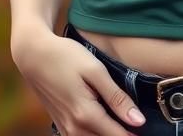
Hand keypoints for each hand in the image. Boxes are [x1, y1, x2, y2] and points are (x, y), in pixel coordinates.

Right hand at [13, 26, 145, 134]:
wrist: (33, 55)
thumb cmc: (66, 57)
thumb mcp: (95, 70)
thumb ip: (117, 97)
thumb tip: (138, 121)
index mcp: (86, 115)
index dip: (135, 135)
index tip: (148, 131)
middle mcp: (74, 128)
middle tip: (137, 126)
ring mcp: (65, 129)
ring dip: (109, 135)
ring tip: (123, 124)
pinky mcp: (61, 125)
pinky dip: (95, 135)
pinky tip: (106, 123)